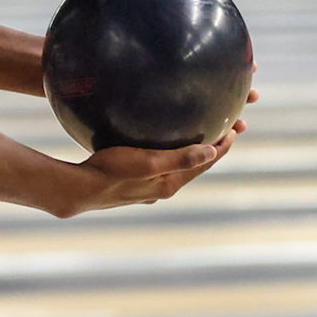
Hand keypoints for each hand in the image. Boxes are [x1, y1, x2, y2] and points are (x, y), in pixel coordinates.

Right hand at [61, 119, 243, 216]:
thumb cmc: (111, 171)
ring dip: (194, 151)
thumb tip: (213, 153)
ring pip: (180, 167)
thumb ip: (180, 159)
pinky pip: (164, 166)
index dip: (222, 147)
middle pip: (196, 165)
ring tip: (202, 134)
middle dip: (213, 148)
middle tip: (227, 127)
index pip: (205, 163)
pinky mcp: (137, 182)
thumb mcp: (148, 163)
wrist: (80, 189)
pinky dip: (175, 154)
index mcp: (170, 183)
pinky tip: (165, 144)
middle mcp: (164, 187)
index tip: (236, 129)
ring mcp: (150, 187)